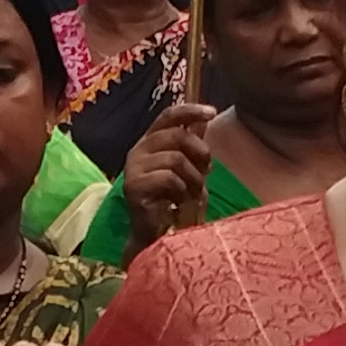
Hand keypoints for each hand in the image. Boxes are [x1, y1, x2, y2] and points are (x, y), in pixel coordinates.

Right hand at [120, 101, 215, 239]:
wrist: (155, 235)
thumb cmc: (172, 201)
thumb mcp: (188, 169)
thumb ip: (192, 146)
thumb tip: (205, 119)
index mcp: (150, 142)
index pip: (168, 116)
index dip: (190, 110)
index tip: (212, 112)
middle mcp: (138, 150)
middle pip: (177, 135)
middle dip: (200, 153)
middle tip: (206, 172)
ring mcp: (133, 168)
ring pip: (175, 158)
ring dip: (193, 178)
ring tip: (192, 193)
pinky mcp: (134, 186)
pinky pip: (168, 178)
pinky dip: (181, 191)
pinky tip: (178, 202)